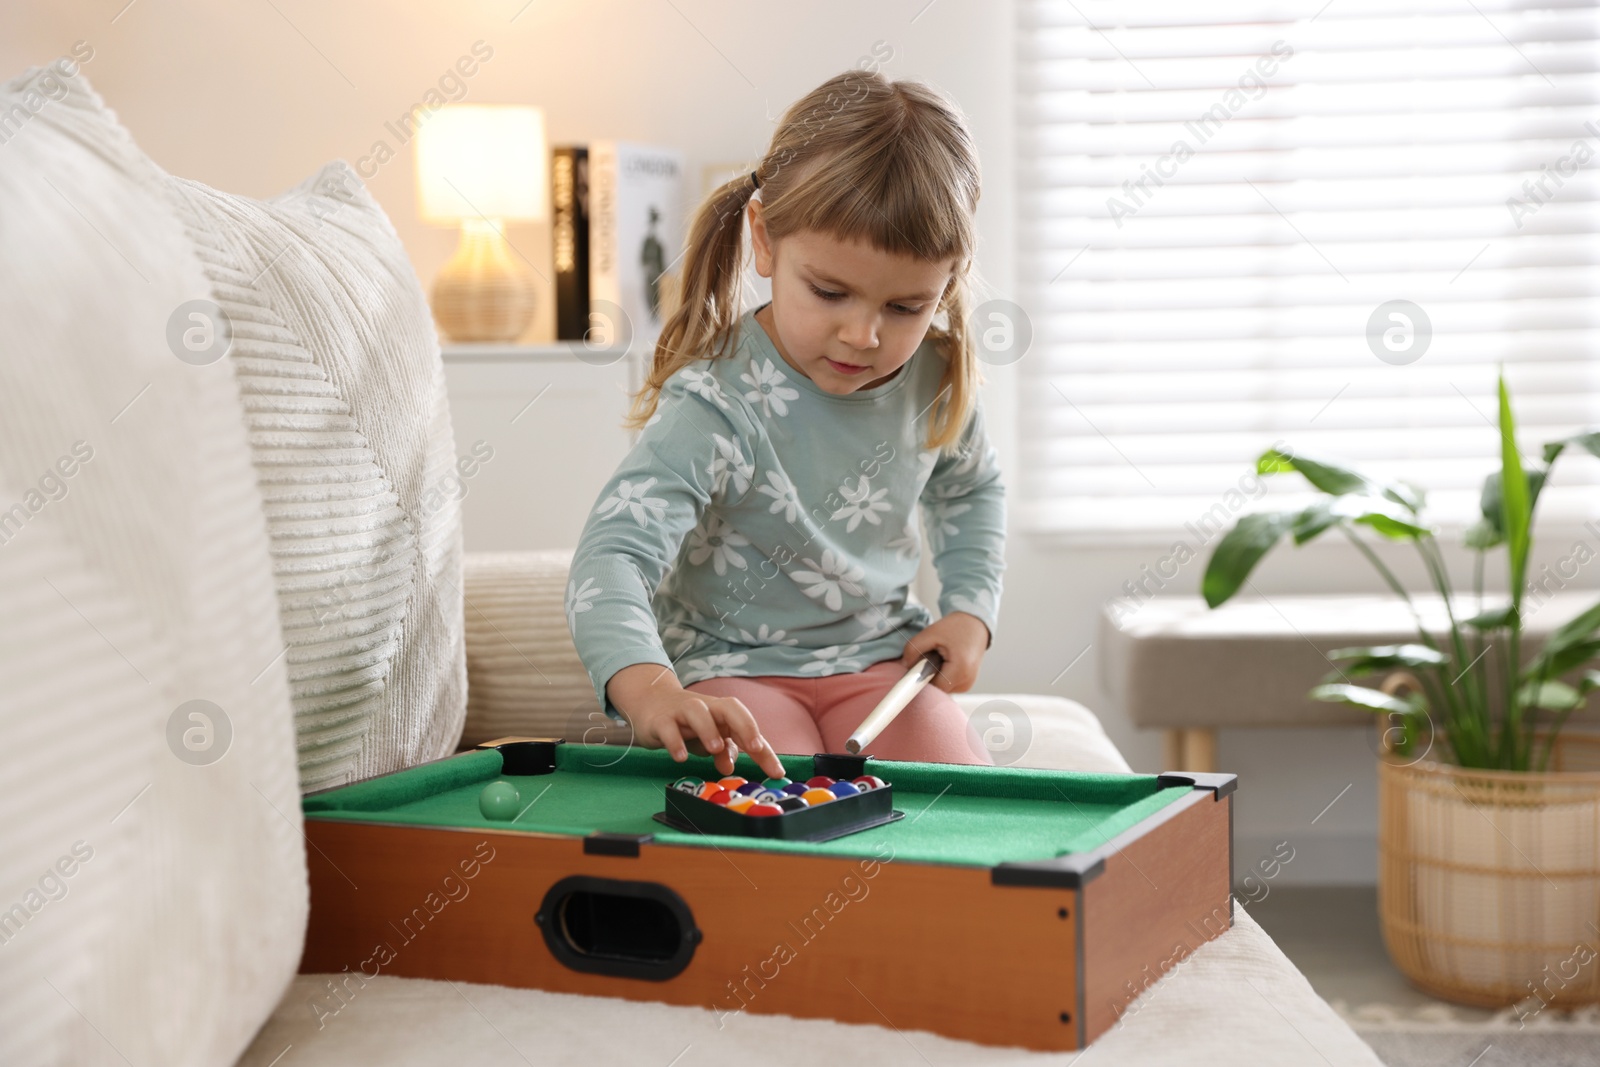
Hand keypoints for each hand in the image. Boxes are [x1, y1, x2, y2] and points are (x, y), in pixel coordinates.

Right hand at [606, 663, 786, 779]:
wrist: (650, 703)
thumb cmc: (687, 723)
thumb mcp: (709, 738)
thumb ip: (723, 751)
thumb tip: (729, 767)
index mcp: (722, 714)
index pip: (747, 727)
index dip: (764, 749)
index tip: (776, 771)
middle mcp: (706, 708)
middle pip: (729, 707)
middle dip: (745, 726)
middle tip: (754, 747)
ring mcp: (682, 712)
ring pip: (697, 712)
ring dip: (709, 729)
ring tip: (715, 749)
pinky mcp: (660, 720)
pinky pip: (668, 727)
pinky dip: (675, 741)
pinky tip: (681, 757)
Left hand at [900, 611, 989, 692]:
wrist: (975, 624)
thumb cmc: (956, 627)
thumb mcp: (931, 633)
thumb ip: (913, 649)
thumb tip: (904, 665)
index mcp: (960, 670)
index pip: (933, 687)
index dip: (921, 679)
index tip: (914, 671)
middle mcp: (967, 681)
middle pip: (936, 688)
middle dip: (928, 675)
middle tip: (930, 657)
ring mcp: (968, 684)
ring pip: (941, 688)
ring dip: (935, 675)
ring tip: (940, 657)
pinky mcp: (967, 683)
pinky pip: (947, 685)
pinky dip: (943, 675)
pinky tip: (945, 662)